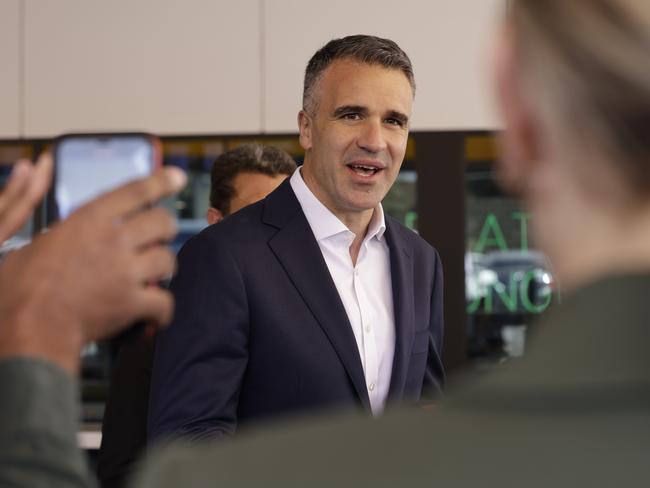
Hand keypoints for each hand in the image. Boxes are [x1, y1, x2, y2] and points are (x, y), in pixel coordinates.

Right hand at [0, 167, 185, 373]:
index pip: (136, 190)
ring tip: (154, 274)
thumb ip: (59, 221)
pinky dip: (163, 309)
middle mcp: (113, 240)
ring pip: (168, 259)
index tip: (177, 177)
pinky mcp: (132, 302)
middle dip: (165, 229)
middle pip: (162, 222)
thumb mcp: (36, 239)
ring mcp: (125, 271)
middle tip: (159, 237)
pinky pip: (165, 300)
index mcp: (89, 219)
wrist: (29, 325)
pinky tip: (156, 311)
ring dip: (164, 268)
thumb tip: (55, 191)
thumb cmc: (23, 285)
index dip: (161, 181)